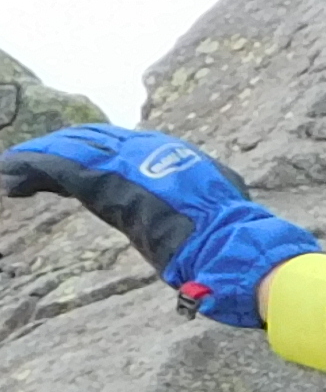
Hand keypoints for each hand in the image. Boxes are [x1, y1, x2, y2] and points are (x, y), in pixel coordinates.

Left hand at [0, 127, 321, 330]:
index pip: (124, 148)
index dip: (92, 152)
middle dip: (59, 148)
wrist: (235, 249)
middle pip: (93, 142)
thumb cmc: (236, 246)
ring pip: (71, 150)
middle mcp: (154, 154)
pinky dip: (30, 168)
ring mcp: (131, 165)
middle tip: (26, 163)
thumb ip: (195, 214)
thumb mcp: (219, 219)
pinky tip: (9, 175)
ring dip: (37, 157)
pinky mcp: (109, 183)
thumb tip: (189, 234)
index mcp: (179, 161)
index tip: (68, 165)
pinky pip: (59, 168)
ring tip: (9, 168)